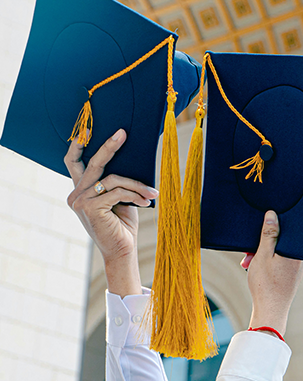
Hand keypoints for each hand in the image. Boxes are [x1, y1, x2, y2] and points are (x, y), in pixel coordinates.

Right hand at [65, 129, 157, 295]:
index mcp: (80, 190)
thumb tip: (128, 157)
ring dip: (136, 185)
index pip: (73, 162)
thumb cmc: (122, 224)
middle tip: (123, 133)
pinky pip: (117, 192)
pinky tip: (146, 201)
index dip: (77, 145)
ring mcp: (80, 201)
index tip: (87, 129)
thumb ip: (115, 182)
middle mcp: (76, 194)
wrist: (122, 251)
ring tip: (152, 193)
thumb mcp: (119, 198)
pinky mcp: (90, 208)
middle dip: (109, 146)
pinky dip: (135, 194)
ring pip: (112, 179)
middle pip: (93, 163)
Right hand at [246, 211, 302, 335]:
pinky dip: (268, 259)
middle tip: (249, 252)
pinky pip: (280, 258)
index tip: (261, 225)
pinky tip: (254, 265)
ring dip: (262, 252)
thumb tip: (272, 215)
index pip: (290, 226)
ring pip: (279, 249)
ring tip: (248, 261)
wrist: (271, 311)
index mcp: (298, 249)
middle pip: (282, 238)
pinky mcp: (293, 271)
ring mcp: (298, 264)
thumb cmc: (266, 285)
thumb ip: (269, 234)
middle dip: (263, 241)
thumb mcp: (263, 254)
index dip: (274, 224)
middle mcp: (302, 255)